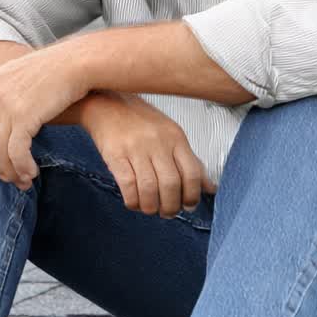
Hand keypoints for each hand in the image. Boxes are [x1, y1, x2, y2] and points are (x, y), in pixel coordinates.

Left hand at [0, 46, 89, 190]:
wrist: (80, 61)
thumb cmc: (64, 70)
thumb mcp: (30, 76)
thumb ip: (16, 93)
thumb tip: (14, 115)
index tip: (4, 162)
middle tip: (11, 179)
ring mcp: (6, 104)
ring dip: (10, 170)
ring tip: (23, 182)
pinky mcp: (22, 116)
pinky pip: (16, 151)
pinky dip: (22, 166)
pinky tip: (32, 173)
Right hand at [82, 92, 217, 218]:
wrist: (106, 104)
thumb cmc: (141, 122)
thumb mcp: (171, 135)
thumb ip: (190, 161)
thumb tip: (210, 188)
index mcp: (176, 137)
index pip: (192, 173)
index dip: (192, 196)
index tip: (187, 206)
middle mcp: (158, 142)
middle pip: (171, 184)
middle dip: (171, 207)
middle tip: (167, 212)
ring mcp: (136, 148)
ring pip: (149, 189)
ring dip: (151, 207)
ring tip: (150, 209)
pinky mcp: (115, 154)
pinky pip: (128, 185)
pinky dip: (133, 201)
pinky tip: (134, 202)